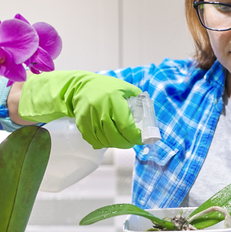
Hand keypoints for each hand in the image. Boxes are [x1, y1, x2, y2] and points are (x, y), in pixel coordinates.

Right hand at [18, 70, 142, 148]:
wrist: (81, 87)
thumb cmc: (106, 87)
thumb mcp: (125, 87)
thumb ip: (138, 99)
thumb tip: (149, 114)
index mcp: (114, 100)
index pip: (126, 126)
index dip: (135, 136)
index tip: (142, 138)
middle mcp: (101, 110)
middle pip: (116, 137)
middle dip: (128, 142)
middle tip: (133, 140)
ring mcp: (89, 118)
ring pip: (106, 141)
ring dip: (116, 144)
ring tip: (122, 140)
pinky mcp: (82, 124)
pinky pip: (95, 141)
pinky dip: (104, 143)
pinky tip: (109, 139)